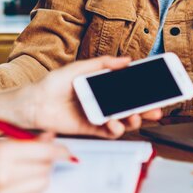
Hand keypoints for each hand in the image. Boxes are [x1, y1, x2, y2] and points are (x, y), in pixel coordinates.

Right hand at [0, 135, 67, 192]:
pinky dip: (34, 187)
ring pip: (42, 183)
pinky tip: (24, 180)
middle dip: (50, 159)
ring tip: (32, 166)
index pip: (44, 151)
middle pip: (46, 167)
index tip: (65, 148)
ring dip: (43, 174)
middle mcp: (5, 174)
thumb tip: (48, 137)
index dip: (59, 149)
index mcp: (0, 152)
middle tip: (45, 153)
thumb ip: (18, 141)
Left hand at [17, 56, 161, 138]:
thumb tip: (126, 60)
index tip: (158, 88)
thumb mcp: (79, 68)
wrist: (34, 104)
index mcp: (101, 86)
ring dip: (133, 121)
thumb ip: (103, 64)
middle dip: (145, 109)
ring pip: (123, 121)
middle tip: (155, 109)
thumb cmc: (52, 84)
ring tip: (134, 117)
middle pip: (130, 106)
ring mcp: (98, 116)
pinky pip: (109, 132)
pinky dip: (116, 129)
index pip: (127, 88)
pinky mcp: (91, 129)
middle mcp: (102, 101)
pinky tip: (115, 124)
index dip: (144, 89)